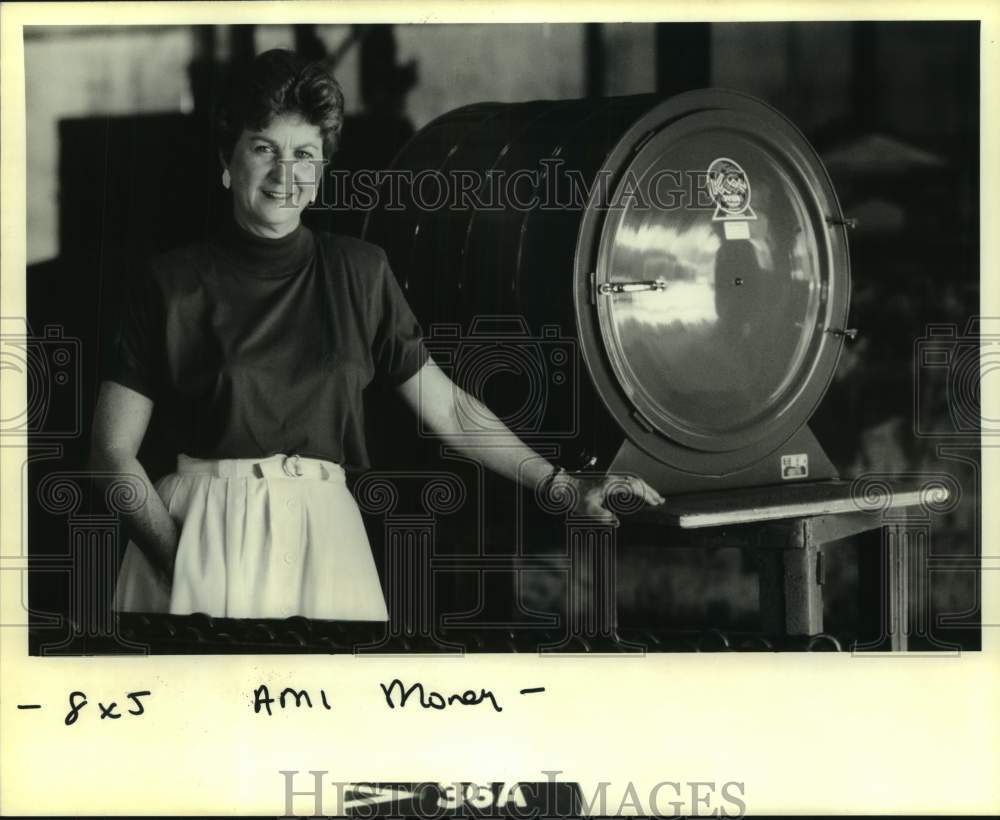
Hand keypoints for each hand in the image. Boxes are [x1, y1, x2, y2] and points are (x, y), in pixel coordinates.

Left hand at [545, 469, 663, 523]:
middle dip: (650, 491)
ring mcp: (610, 479)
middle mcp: (613, 479)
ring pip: (632, 480)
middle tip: (660, 501)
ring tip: (654, 497)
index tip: (656, 502)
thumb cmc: (575, 498)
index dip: (647, 494)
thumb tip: (617, 523)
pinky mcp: (607, 480)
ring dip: (644, 488)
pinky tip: (637, 493)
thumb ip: (602, 516)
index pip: (634, 487)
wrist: (565, 486)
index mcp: (611, 484)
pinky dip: (636, 486)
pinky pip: (626, 481)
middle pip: (636, 482)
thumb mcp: (587, 510)